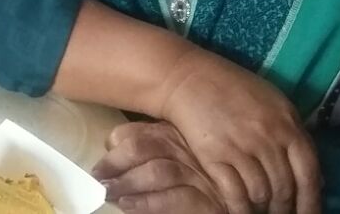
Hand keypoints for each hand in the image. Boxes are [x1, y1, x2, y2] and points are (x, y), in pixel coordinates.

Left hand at [94, 121, 228, 213]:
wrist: (241, 197)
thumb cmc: (201, 175)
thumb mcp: (173, 153)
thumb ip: (146, 147)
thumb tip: (111, 151)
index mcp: (173, 134)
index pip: (138, 134)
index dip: (114, 150)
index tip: (98, 169)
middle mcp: (186, 150)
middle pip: (143, 149)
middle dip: (116, 166)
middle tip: (99, 183)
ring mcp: (200, 174)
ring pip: (158, 172)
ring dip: (129, 185)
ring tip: (111, 196)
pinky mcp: (211, 201)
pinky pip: (178, 199)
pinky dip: (150, 204)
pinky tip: (131, 207)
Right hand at [156, 47, 321, 213]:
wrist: (187, 77)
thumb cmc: (231, 87)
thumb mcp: (272, 102)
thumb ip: (292, 134)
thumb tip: (311, 174)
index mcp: (286, 123)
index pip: (309, 171)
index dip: (311, 200)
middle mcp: (267, 137)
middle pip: (284, 187)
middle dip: (284, 208)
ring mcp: (240, 146)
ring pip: (261, 193)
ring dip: (261, 208)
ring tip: (258, 210)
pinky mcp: (214, 155)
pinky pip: (234, 193)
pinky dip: (239, 208)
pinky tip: (239, 210)